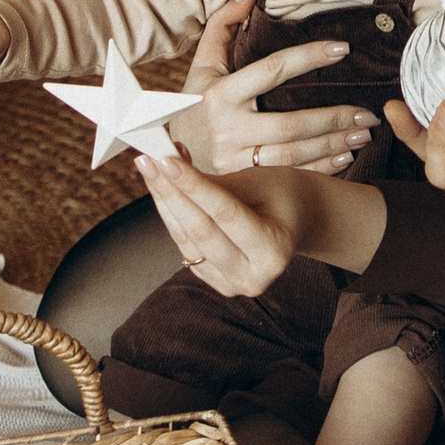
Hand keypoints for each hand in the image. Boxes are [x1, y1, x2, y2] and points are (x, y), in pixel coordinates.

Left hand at [140, 152, 299, 299]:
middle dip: (170, 193)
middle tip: (147, 161)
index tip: (166, 160)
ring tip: (150, 168)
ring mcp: (232, 285)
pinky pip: (185, 246)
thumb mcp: (258, 183)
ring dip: (165, 202)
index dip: (193, 185)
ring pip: (186, 240)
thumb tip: (170, 165)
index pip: (225, 214)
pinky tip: (163, 189)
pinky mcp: (214, 281)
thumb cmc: (282, 195)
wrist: (297, 221)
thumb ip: (215, 183)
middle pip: (200, 232)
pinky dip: (172, 216)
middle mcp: (252, 276)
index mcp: (274, 252)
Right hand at [185, 5, 374, 173]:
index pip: (272, 70)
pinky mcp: (241, 183)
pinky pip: (288, 176)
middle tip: (368, 112)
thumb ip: (222, 24)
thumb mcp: (201, 64)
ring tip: (363, 133)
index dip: (309, 57)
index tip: (342, 48)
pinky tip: (345, 159)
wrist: (165, 155)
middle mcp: (227, 128)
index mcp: (220, 93)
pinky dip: (320, 170)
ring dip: (333, 145)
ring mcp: (234, 160)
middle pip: (290, 123)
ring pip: (293, 154)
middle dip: (333, 117)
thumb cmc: (189, 103)